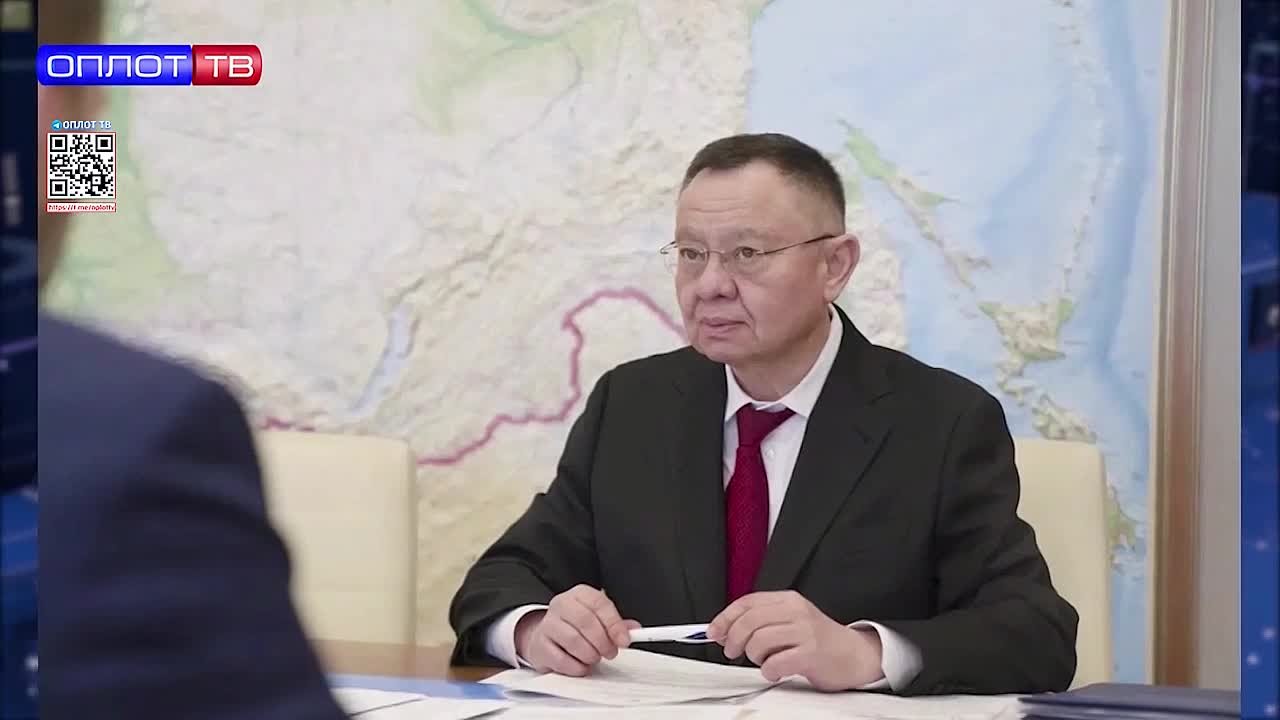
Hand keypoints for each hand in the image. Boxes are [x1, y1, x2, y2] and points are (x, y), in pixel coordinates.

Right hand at [514, 585, 640, 676]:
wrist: (546, 636)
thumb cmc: (576, 627)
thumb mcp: (598, 619)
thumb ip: (617, 624)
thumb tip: (634, 630)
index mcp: (579, 594)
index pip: (599, 603)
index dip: (614, 623)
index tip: (624, 640)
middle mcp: (561, 604)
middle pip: (585, 621)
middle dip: (603, 641)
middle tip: (610, 652)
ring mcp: (547, 624)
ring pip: (573, 640)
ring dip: (590, 655)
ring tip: (594, 658)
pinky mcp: (540, 645)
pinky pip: (561, 659)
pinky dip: (576, 667)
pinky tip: (581, 665)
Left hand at [706, 590, 883, 690]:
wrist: (856, 655)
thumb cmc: (819, 640)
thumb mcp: (790, 621)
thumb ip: (760, 622)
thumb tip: (723, 630)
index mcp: (788, 600)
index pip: (747, 602)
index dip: (725, 618)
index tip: (713, 632)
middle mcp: (796, 612)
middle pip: (748, 621)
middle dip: (734, 639)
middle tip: (734, 652)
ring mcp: (805, 632)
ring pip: (758, 641)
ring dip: (754, 656)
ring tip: (765, 661)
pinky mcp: (811, 654)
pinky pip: (774, 663)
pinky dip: (769, 671)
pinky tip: (777, 670)